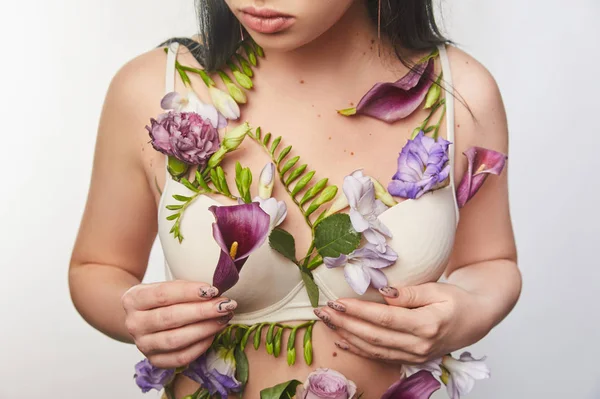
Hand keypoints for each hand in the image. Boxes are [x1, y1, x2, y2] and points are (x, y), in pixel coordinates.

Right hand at [121, 280, 235, 367]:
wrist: (144, 318)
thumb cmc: (162, 299)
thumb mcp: (167, 286)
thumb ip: (187, 288)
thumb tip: (215, 292)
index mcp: (133, 299)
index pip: (163, 295)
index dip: (189, 292)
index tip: (213, 290)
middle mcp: (134, 324)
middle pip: (171, 318)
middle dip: (202, 311)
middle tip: (226, 305)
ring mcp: (143, 345)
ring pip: (176, 339)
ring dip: (205, 329)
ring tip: (224, 318)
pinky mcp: (155, 360)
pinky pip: (181, 357)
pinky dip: (200, 346)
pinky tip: (213, 333)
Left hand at [314, 283, 491, 363]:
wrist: (476, 320)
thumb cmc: (457, 300)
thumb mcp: (438, 289)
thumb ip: (410, 292)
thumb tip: (383, 292)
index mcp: (427, 325)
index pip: (385, 319)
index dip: (359, 311)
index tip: (338, 301)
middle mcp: (419, 345)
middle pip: (374, 336)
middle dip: (345, 323)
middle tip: (322, 311)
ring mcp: (414, 355)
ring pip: (373, 348)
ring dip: (346, 335)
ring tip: (326, 321)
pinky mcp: (409, 359)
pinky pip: (379, 356)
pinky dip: (358, 348)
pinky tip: (341, 338)